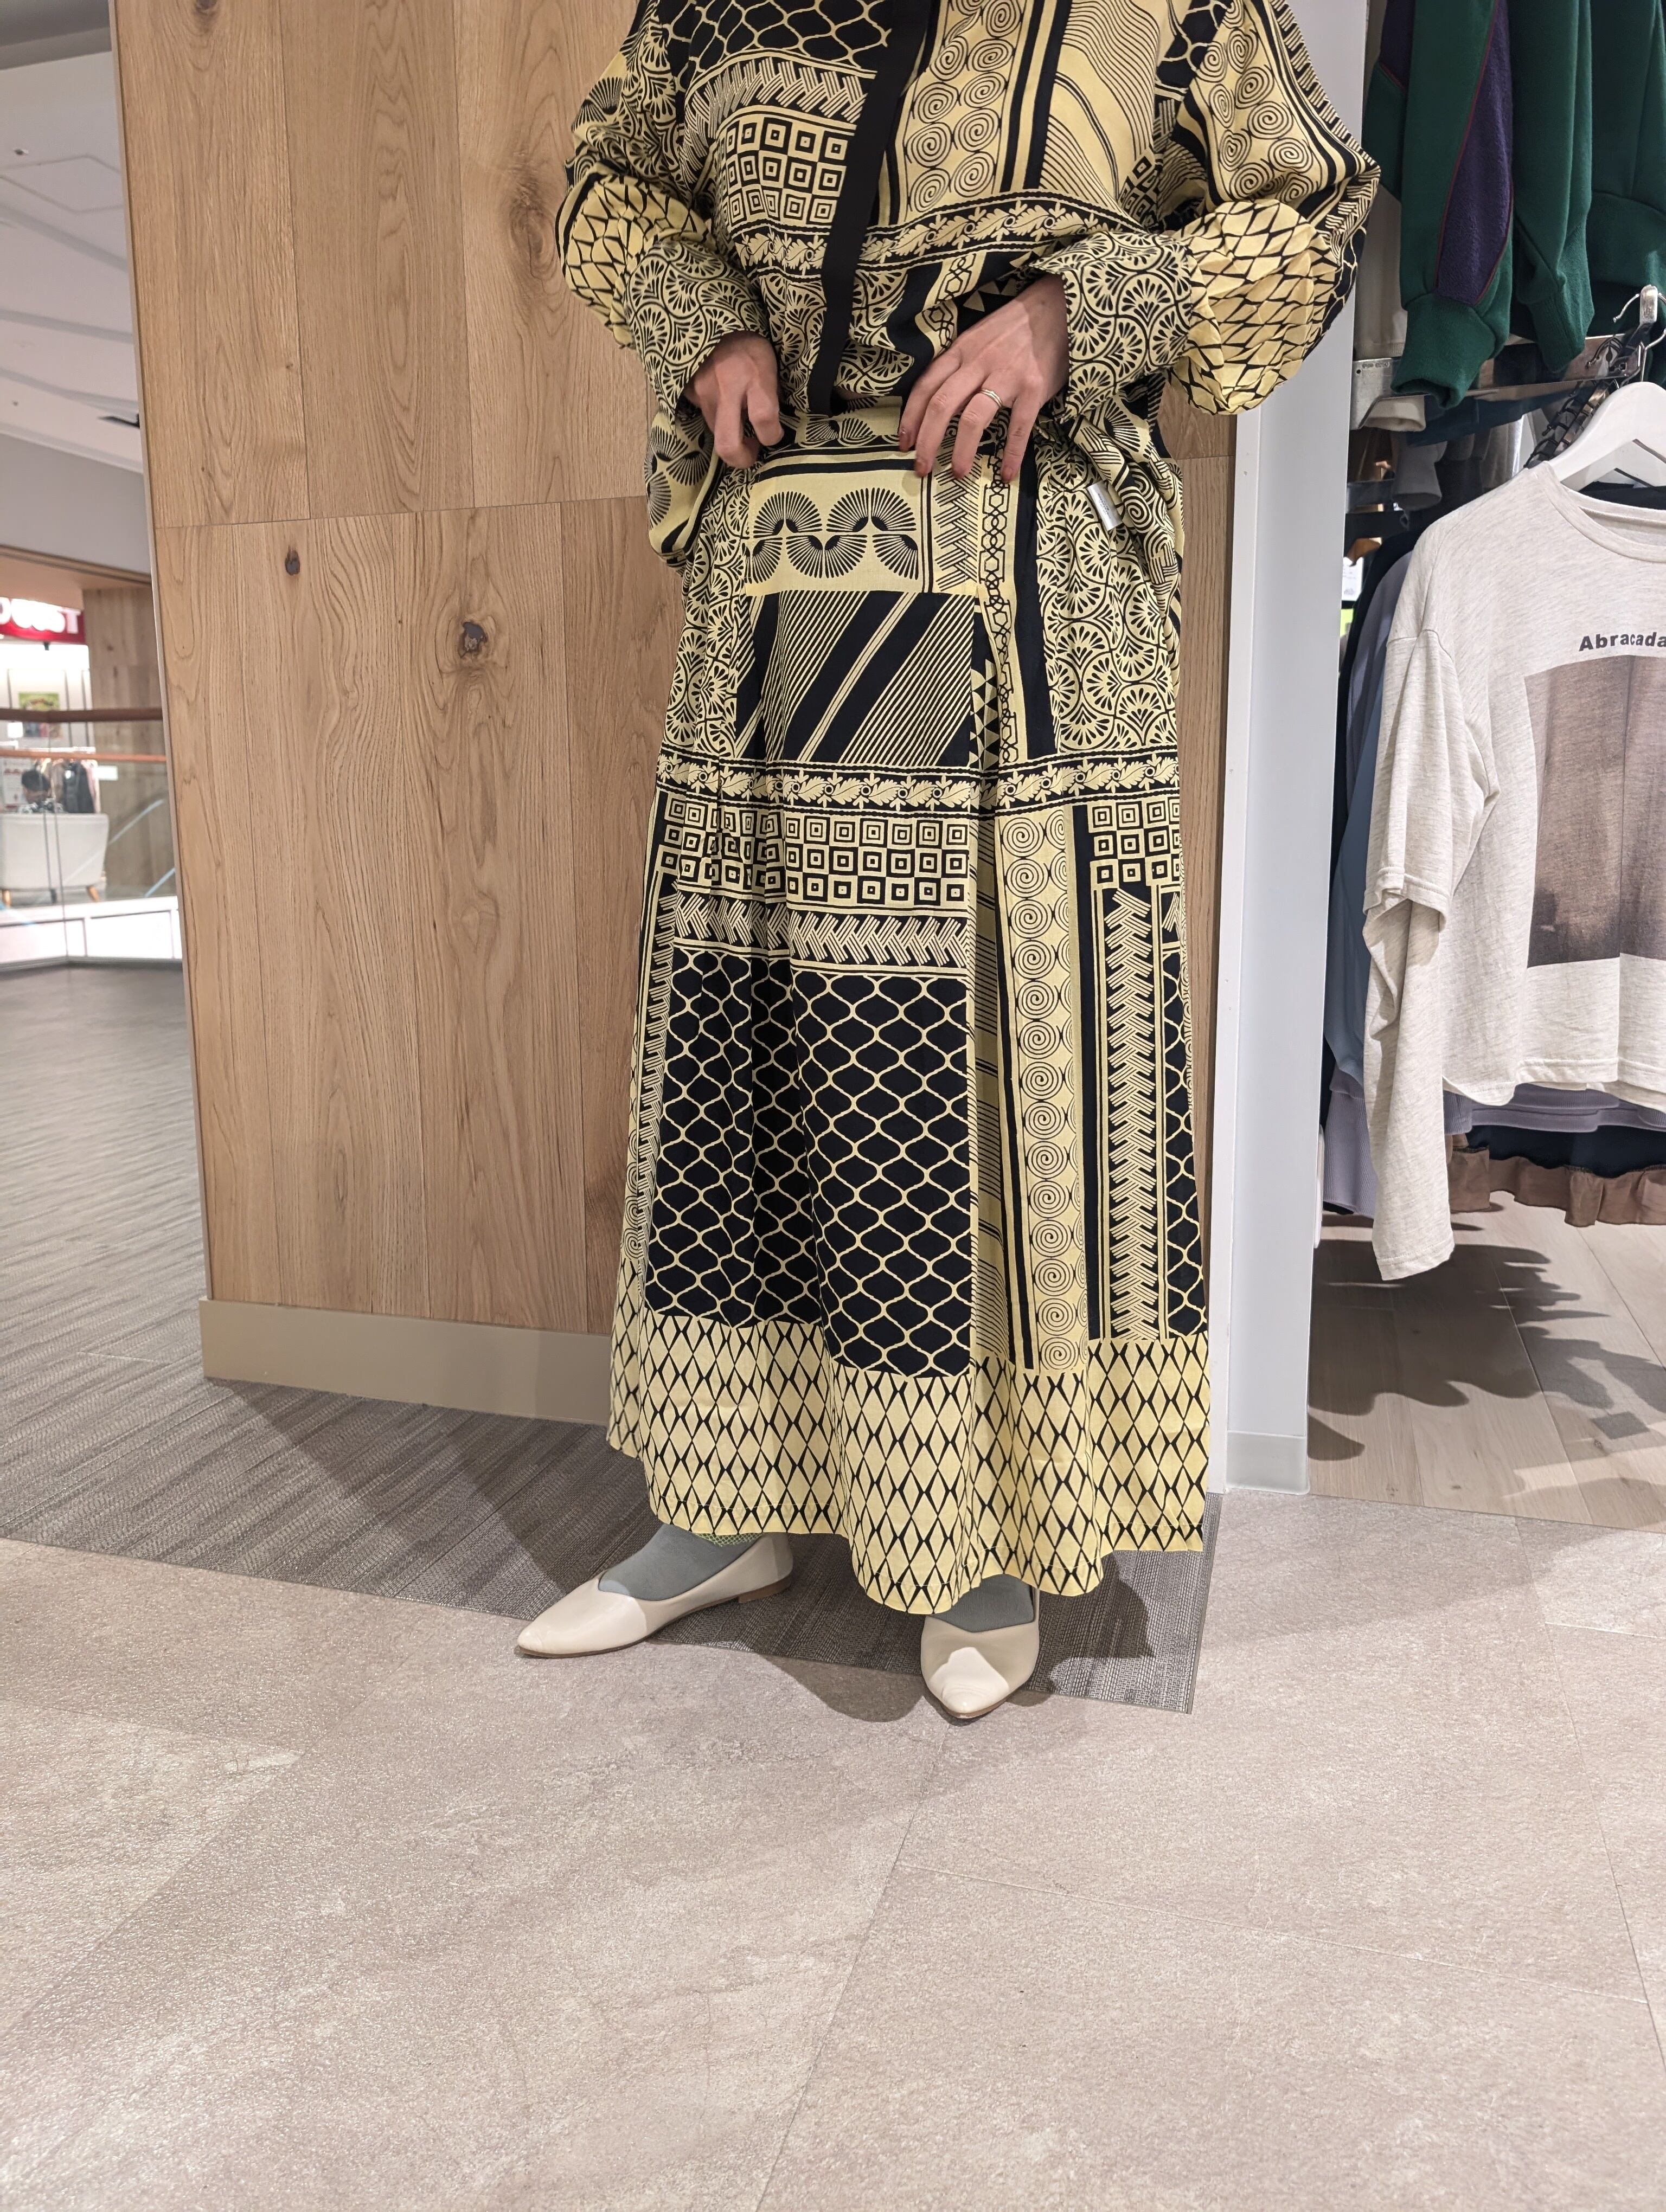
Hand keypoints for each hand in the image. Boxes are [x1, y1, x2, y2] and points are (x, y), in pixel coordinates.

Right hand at [684, 332, 782, 467]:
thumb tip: (771, 422)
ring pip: (716, 434)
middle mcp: (727, 389)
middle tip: (751, 453)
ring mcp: (704, 393)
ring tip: (739, 420)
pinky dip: (718, 417)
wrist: (710, 318)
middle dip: (741, 459)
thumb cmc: (749, 342)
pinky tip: (724, 402)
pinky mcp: (689, 393)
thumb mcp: (769, 363)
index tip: (774, 434)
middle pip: (728, 445)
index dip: (772, 436)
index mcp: (755, 378)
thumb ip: (770, 394)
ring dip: (730, 435)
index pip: (765, 420)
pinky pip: (706, 416)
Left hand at [899, 275, 1068, 482]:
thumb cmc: (1015, 328)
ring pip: (973, 418)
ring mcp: (1006, 375)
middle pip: (942, 405)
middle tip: (922, 468)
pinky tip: (1006, 474)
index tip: (903, 443)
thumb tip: (941, 406)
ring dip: (962, 451)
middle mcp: (978, 362)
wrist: (1057, 307)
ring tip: (958, 473)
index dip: (910, 418)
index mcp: (960, 350)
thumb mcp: (978, 338)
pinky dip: (1012, 454)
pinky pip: (1018, 427)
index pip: (926, 386)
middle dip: (927, 441)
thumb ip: (959, 367)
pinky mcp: (1034, 387)